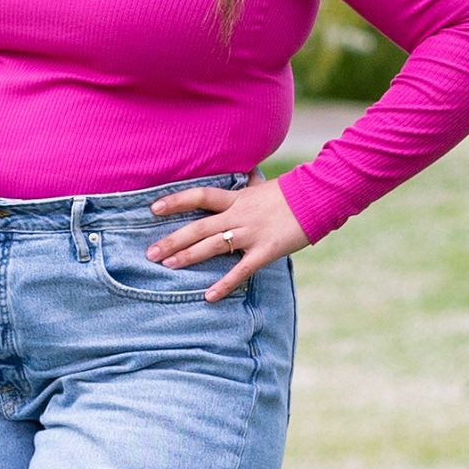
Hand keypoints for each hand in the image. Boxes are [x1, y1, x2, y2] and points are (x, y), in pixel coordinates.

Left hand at [147, 180, 307, 302]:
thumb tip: (248, 172)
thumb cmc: (292, 193)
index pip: (200, 196)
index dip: (176, 201)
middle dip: (173, 239)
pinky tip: (209, 296)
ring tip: (168, 265)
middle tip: (150, 253)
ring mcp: (251, 233)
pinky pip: (241, 269)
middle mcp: (239, 215)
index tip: (153, 209)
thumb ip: (251, 183)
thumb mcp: (265, 185)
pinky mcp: (266, 250)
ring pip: (213, 245)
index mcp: (237, 198)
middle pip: (199, 226)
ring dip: (189, 256)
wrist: (318, 197)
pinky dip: (224, 284)